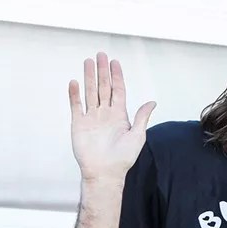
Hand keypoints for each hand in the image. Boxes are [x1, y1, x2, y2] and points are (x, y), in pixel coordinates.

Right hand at [68, 52, 155, 181]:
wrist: (105, 172)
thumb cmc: (123, 158)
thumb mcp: (138, 136)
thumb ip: (142, 117)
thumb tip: (152, 102)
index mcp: (120, 115)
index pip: (118, 91)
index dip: (117, 76)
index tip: (115, 62)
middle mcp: (105, 114)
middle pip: (103, 87)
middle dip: (102, 71)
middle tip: (100, 55)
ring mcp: (91, 118)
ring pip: (90, 92)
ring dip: (89, 77)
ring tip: (88, 62)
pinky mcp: (79, 124)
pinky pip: (76, 106)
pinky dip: (75, 94)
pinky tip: (74, 82)